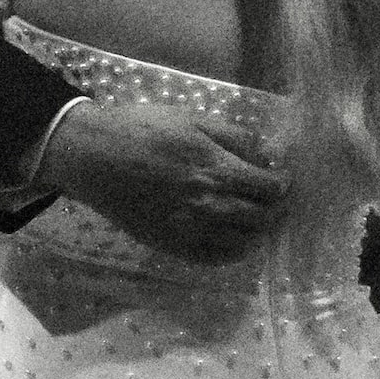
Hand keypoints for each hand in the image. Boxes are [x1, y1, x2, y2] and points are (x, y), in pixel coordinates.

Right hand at [38, 99, 289, 263]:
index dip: (284, 186)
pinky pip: (215, 259)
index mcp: (216, 169)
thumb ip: (233, 136)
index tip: (284, 180)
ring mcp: (191, 230)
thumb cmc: (142, 130)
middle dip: (278, 211)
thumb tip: (265, 154)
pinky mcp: (172, 246)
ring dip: (260, 233)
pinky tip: (236, 241)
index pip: (269, 189)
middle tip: (280, 203)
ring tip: (261, 222)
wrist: (95, 157)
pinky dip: (234, 253)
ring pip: (244, 243)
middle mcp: (210, 205)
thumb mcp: (192, 119)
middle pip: (263, 219)